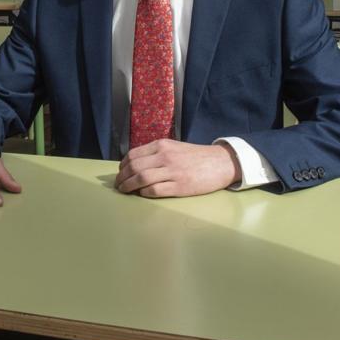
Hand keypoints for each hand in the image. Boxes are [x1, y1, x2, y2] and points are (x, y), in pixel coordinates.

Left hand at [114, 139, 239, 197]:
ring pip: (141, 179)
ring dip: (129, 186)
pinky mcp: (180, 186)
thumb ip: (156, 153)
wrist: (221, 162)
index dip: (122, 166)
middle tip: (118, 185)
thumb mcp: (174, 147)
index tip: (120, 172)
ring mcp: (172, 171)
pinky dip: (144, 193)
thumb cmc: (196, 156)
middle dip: (122, 178)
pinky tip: (142, 194)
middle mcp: (165, 156)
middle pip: (134, 167)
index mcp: (162, 145)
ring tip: (125, 191)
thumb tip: (135, 165)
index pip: (133, 155)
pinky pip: (155, 190)